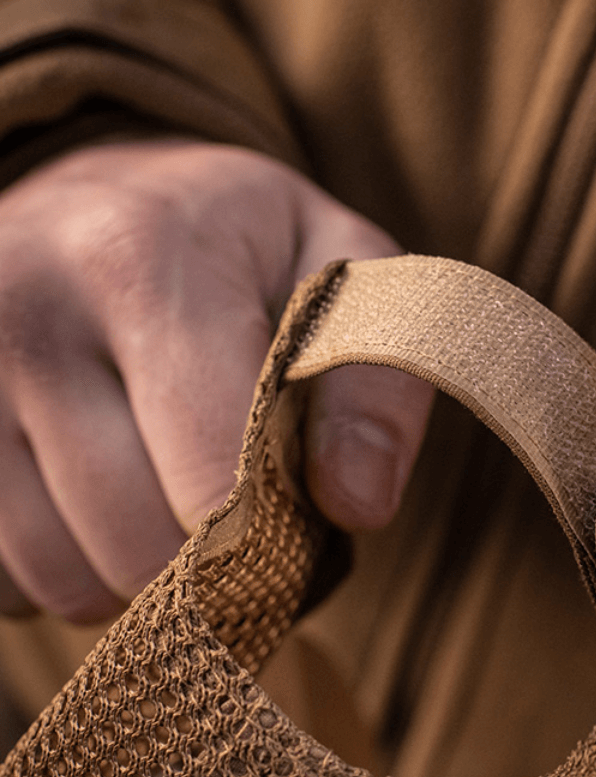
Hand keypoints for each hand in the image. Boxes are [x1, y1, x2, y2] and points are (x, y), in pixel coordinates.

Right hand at [0, 139, 432, 621]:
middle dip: (207, 559)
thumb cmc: (240, 244)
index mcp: (142, 264)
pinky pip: (1, 583)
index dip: (269, 532)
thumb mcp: (341, 269)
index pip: (210, 481)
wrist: (102, 192)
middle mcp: (23, 316)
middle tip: (231, 501)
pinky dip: (62, 567)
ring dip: (132, 571)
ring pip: (62, 580)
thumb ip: (377, 379)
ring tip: (163, 491)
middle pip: (135, 548)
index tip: (294, 513)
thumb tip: (357, 506)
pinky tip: (90, 498)